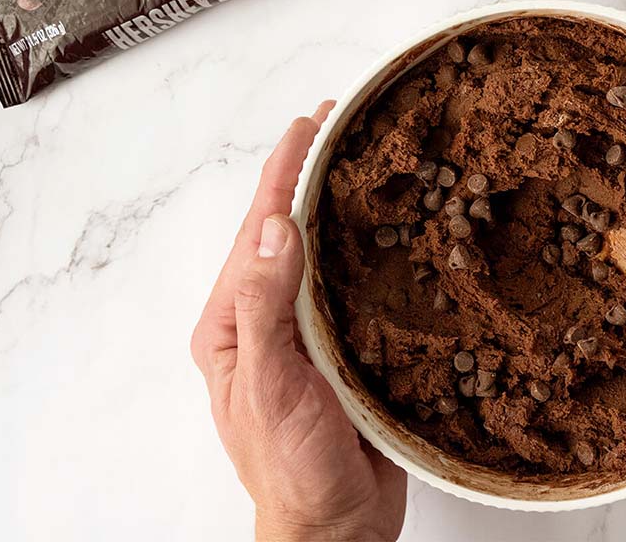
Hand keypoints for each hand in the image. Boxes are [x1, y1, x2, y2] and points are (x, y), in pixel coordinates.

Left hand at [191, 103, 406, 541]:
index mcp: (234, 322)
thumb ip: (267, 306)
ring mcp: (305, 336)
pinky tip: (391, 232)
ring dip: (339, 206)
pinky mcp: (343, 353)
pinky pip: (354, 289)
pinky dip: (368, 251)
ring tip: (365, 162)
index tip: (309, 123)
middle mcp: (266, 321)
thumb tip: (278, 227)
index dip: (283, 172)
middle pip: (287, 232)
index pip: (258, 230)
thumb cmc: (291, 469)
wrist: (332, 527)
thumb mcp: (269, 386)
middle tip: (341, 124)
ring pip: (321, 255)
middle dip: (309, 176)